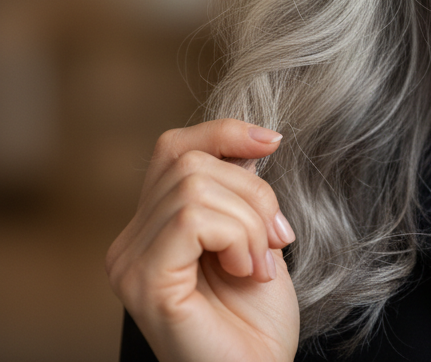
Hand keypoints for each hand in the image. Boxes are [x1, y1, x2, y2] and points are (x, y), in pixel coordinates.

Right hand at [107, 119, 299, 361]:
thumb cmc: (257, 321)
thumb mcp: (255, 237)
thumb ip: (240, 194)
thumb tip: (254, 143)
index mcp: (153, 228)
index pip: (174, 147)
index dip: (225, 133)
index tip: (275, 142)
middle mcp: (130, 243)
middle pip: (192, 162)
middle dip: (253, 191)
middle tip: (276, 238)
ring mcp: (130, 263)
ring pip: (195, 186)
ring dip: (250, 220)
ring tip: (259, 263)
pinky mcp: (144, 281)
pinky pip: (193, 219)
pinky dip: (237, 237)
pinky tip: (247, 270)